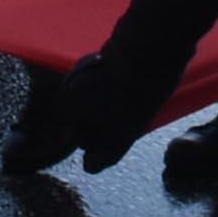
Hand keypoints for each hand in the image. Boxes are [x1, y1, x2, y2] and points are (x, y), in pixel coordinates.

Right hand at [3, 55, 139, 174]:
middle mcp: (69, 85)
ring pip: (101, 103)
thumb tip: (88, 167)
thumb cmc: (133, 96)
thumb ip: (103, 157)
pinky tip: (134, 84)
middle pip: (93, 120)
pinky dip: (120, 88)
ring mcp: (84, 68)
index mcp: (68, 104)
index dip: (108, 138)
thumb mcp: (121, 136)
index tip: (122, 123)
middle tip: (131, 112)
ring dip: (116, 105)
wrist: (150, 49)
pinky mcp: (102, 58)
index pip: (85, 141)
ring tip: (134, 97)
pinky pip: (107, 84)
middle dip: (111, 120)